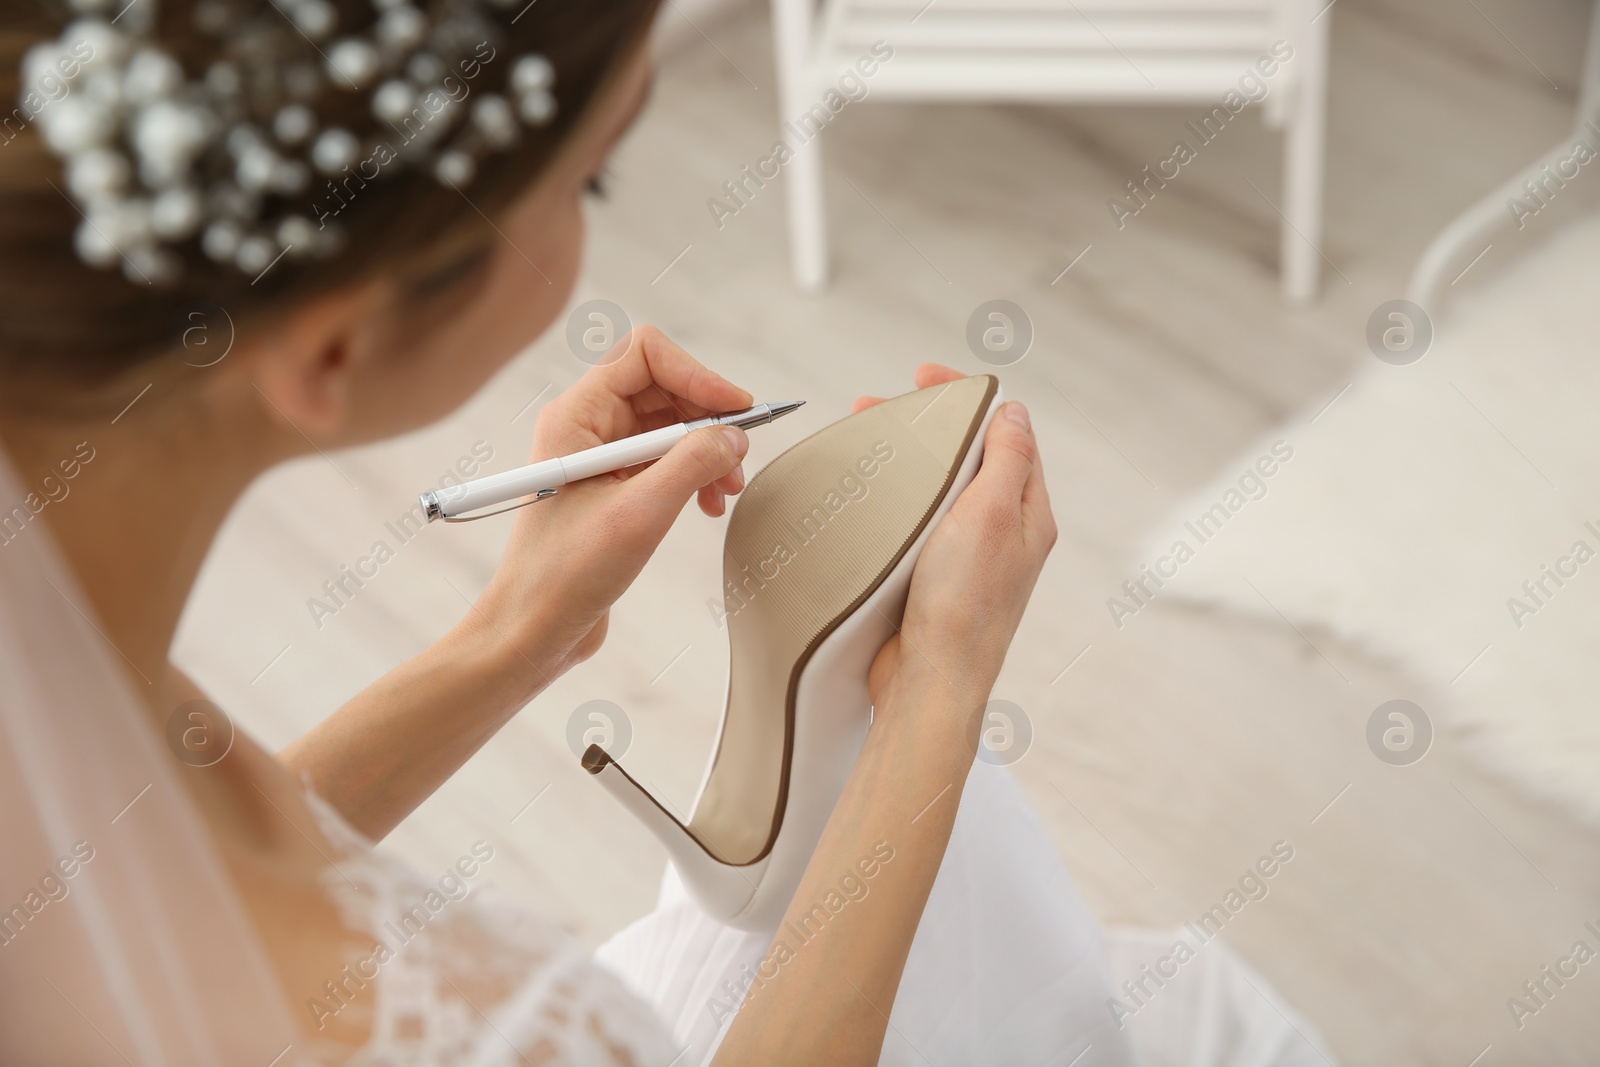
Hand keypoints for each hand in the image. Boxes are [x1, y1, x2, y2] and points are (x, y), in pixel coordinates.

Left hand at [465, 327, 751, 691]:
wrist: (533, 630)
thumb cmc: (565, 575)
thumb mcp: (639, 515)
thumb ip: (691, 464)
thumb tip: (735, 436)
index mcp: (576, 415)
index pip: (646, 354)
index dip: (697, 374)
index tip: (737, 411)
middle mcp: (586, 425)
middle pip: (665, 386)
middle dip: (708, 418)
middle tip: (738, 459)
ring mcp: (600, 456)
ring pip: (671, 425)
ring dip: (707, 450)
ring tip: (727, 490)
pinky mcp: (613, 487)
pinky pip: (666, 459)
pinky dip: (695, 474)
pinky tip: (709, 506)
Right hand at [860, 365, 1057, 731]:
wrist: (929, 682)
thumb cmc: (964, 606)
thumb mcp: (993, 515)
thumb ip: (1006, 459)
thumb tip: (1013, 412)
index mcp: (1027, 513)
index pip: (1006, 434)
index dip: (968, 398)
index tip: (926, 378)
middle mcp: (1002, 532)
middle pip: (968, 456)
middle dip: (927, 423)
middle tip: (879, 405)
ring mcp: (966, 556)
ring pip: (940, 488)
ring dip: (906, 457)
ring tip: (865, 437)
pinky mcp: (932, 578)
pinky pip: (917, 523)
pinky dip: (895, 497)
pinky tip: (869, 494)